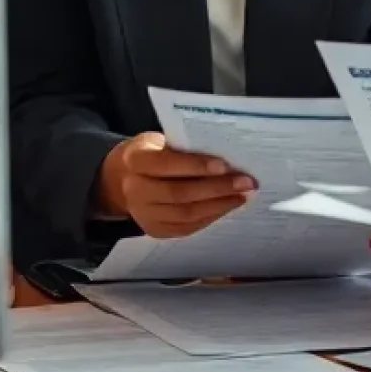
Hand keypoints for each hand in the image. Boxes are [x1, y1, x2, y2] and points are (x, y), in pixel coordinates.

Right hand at [96, 132, 255, 237]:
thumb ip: (184, 147)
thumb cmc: (153, 153)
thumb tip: (226, 153)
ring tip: (243, 195)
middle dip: (216, 188)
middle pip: (179, 193)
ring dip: (219, 205)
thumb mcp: (160, 141)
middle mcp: (135, 190)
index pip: (166, 164)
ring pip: (185, 213)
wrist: (125, 179)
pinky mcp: (154, 230)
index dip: (195, 165)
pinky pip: (186, 227)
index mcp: (135, 160)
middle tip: (245, 182)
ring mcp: (143, 214)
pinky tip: (228, 206)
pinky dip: (211, 216)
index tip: (224, 164)